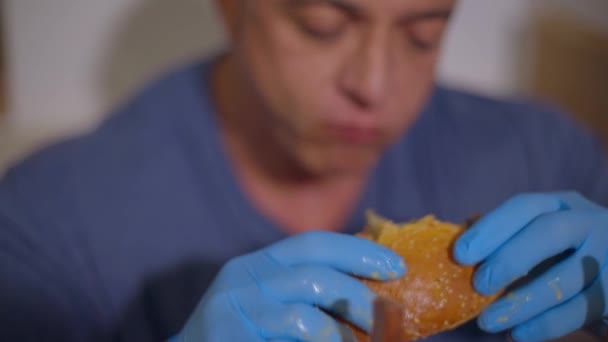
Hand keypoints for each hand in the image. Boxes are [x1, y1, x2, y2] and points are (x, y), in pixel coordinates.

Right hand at [174, 231, 405, 341]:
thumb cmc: (243, 333)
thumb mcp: (271, 304)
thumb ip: (309, 294)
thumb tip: (374, 296)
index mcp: (258, 264)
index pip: (313, 244)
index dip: (358, 251)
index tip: (396, 266)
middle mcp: (243, 279)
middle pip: (314, 277)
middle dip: (359, 297)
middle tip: (389, 316)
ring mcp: (233, 312)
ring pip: (304, 319)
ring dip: (342, 336)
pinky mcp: (229, 339)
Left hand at [454, 192, 607, 340]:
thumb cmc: (564, 258)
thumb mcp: (537, 242)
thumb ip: (504, 239)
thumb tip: (455, 239)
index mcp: (561, 206)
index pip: (524, 207)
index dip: (491, 228)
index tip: (461, 254)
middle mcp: (590, 222)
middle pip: (549, 231)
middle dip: (510, 257)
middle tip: (479, 284)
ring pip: (565, 277)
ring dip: (522, 302)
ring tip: (488, 322)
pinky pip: (583, 309)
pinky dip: (547, 324)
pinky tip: (519, 334)